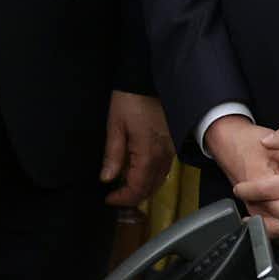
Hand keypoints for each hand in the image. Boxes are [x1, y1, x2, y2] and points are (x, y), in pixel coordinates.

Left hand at [99, 90, 174, 207]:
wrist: (148, 80)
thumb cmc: (130, 100)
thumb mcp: (114, 126)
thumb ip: (113, 155)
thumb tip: (106, 178)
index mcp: (148, 154)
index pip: (138, 188)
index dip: (123, 198)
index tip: (108, 199)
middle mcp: (163, 156)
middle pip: (150, 188)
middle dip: (132, 197)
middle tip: (114, 197)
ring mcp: (170, 151)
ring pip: (159, 180)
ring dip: (142, 188)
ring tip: (123, 188)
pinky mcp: (172, 144)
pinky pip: (163, 169)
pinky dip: (151, 177)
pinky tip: (138, 174)